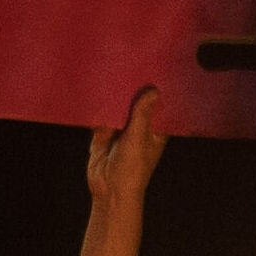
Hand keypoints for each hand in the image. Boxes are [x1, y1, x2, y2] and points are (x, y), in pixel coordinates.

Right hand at [84, 83, 164, 209]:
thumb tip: (153, 91)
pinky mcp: (103, 134)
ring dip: (115, 97)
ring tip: (115, 72)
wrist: (109, 189)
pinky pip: (101, 117)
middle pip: (136, 105)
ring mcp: (120, 131)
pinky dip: (99, 107)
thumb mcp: (138, 138)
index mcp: (154, 132)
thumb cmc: (132, 169)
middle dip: (134, 92)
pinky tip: (98, 90)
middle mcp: (138, 129)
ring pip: (117, 109)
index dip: (158, 94)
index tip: (157, 74)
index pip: (158, 108)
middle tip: (133, 66)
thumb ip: (142, 114)